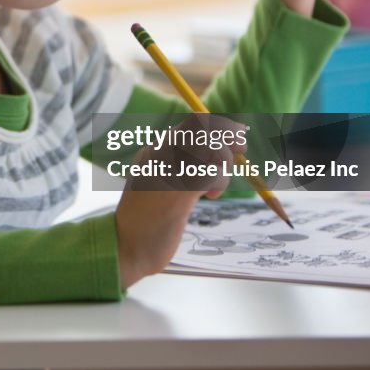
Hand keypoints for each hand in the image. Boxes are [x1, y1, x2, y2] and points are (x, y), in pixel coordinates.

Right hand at [114, 116, 241, 288]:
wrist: (127, 245)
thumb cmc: (147, 219)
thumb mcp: (160, 183)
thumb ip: (180, 166)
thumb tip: (217, 151)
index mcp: (153, 151)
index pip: (191, 124)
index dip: (219, 125)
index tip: (235, 132)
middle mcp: (160, 154)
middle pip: (204, 129)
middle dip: (228, 135)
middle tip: (242, 146)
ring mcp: (169, 170)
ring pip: (212, 150)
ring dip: (224, 165)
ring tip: (216, 186)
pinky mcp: (181, 190)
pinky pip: (213, 173)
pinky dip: (220, 181)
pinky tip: (211, 196)